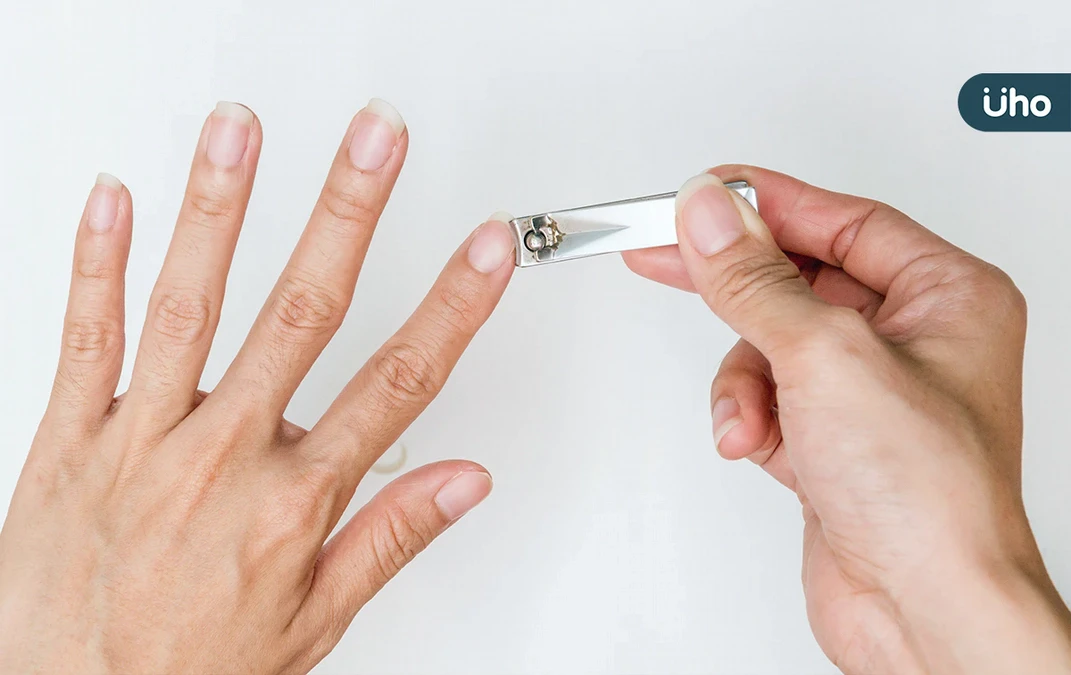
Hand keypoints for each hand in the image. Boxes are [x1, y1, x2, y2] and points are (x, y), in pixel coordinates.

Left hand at [0, 99, 515, 672]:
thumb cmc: (188, 670)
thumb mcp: (315, 620)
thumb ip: (392, 536)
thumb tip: (464, 481)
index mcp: (291, 501)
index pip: (396, 384)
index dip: (452, 308)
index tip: (484, 251)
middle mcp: (221, 455)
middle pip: (303, 313)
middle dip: (348, 212)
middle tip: (376, 139)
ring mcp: (142, 438)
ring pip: (189, 302)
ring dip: (222, 206)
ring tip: (243, 133)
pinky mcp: (70, 437)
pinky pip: (85, 336)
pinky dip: (97, 261)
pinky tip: (117, 198)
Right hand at [624, 167, 1070, 673]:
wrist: (920, 609)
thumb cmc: (928, 498)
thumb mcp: (827, 357)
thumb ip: (756, 279)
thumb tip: (711, 214)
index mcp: (946, 295)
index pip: (840, 219)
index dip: (766, 202)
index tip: (702, 194)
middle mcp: (912, 338)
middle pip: (797, 278)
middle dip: (735, 286)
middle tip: (668, 255)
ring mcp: (869, 391)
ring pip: (769, 343)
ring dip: (743, 380)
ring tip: (749, 417)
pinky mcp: (832, 438)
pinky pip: (767, 397)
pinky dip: (749, 417)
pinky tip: (754, 443)